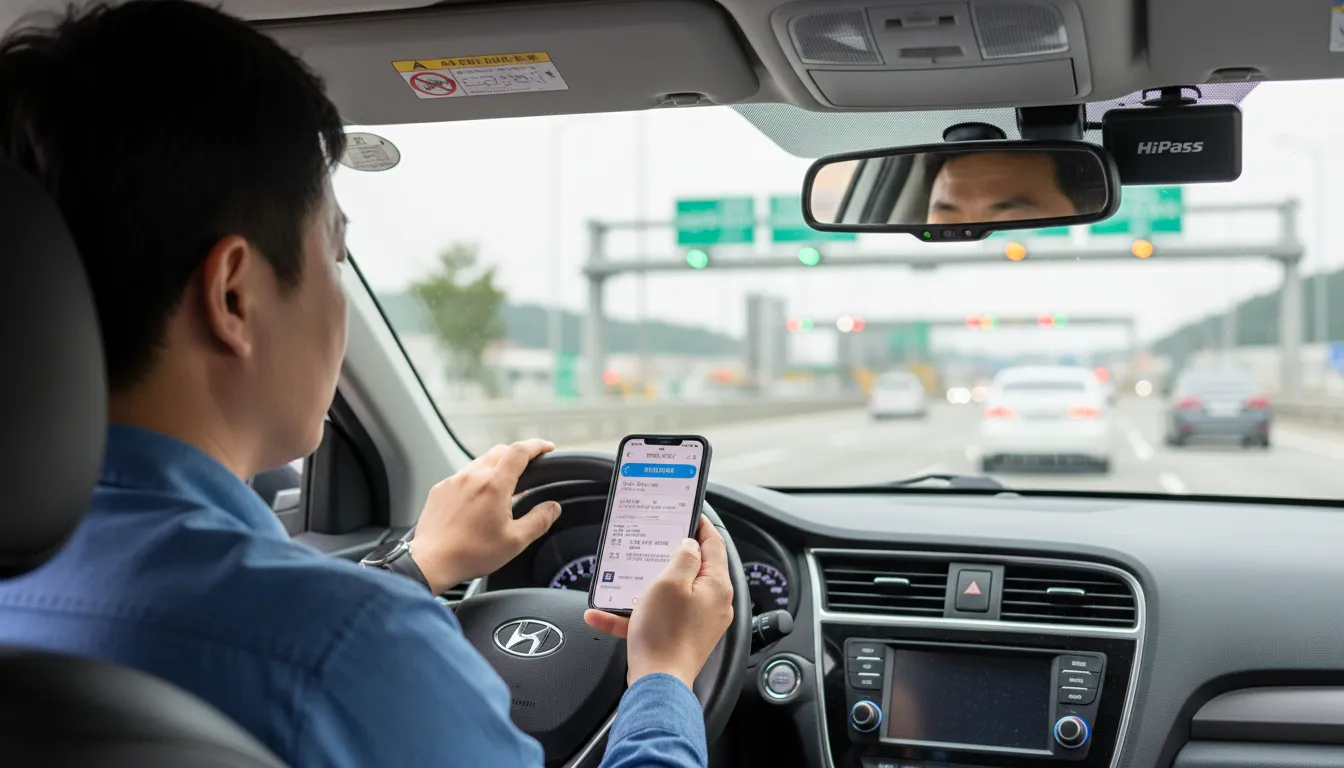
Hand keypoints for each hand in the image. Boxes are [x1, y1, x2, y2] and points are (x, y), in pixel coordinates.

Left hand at [410, 440, 561, 593]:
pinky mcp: (439, 490)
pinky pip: (462, 476)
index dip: (537, 446)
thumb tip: (553, 507)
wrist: (430, 562)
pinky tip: (477, 499)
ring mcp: (453, 481)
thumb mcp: (515, 542)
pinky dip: (475, 480)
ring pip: (480, 462)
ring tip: (502, 487)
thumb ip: (539, 520)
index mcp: (494, 485)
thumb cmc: (471, 553)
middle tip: (528, 467)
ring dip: (495, 467)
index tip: (547, 448)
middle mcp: (472, 476)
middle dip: (517, 455)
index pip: (520, 451)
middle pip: (500, 451)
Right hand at [584, 515, 734, 689]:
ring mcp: (698, 622)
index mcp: (716, 585)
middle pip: (694, 568)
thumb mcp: (670, 582)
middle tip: (653, 541)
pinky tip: (603, 615)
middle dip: (670, 555)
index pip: (714, 544)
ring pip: (670, 593)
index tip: (688, 513)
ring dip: (645, 586)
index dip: (700, 525)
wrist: (658, 683)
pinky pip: (656, 617)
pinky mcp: (682, 637)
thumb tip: (689, 546)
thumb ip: (683, 557)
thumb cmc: (665, 635)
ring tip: (624, 580)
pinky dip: (633, 614)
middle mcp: (713, 603)